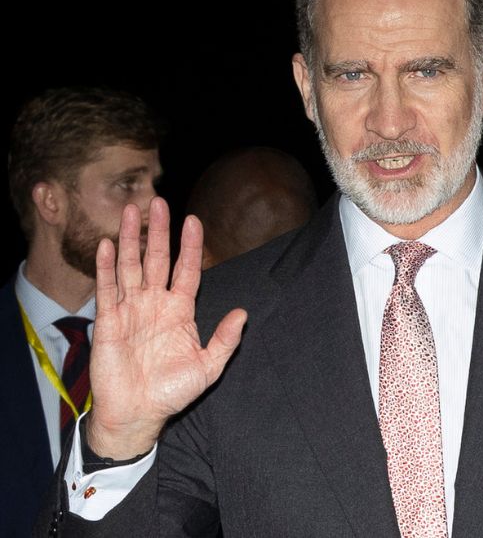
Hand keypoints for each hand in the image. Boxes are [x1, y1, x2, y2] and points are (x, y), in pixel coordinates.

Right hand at [85, 197, 246, 458]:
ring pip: (130, 266)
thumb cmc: (171, 392)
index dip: (190, 246)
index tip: (193, 220)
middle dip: (158, 231)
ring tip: (130, 211)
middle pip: (157, 259)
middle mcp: (155, 304)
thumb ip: (225, 340)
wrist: (137, 415)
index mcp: (180, 311)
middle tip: (157, 201)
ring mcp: (130, 310)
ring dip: (129, 239)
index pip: (187, 270)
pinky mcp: (108, 322)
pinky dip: (106, 267)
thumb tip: (243, 314)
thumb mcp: (208, 367)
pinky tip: (106, 245)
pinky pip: (107, 289)